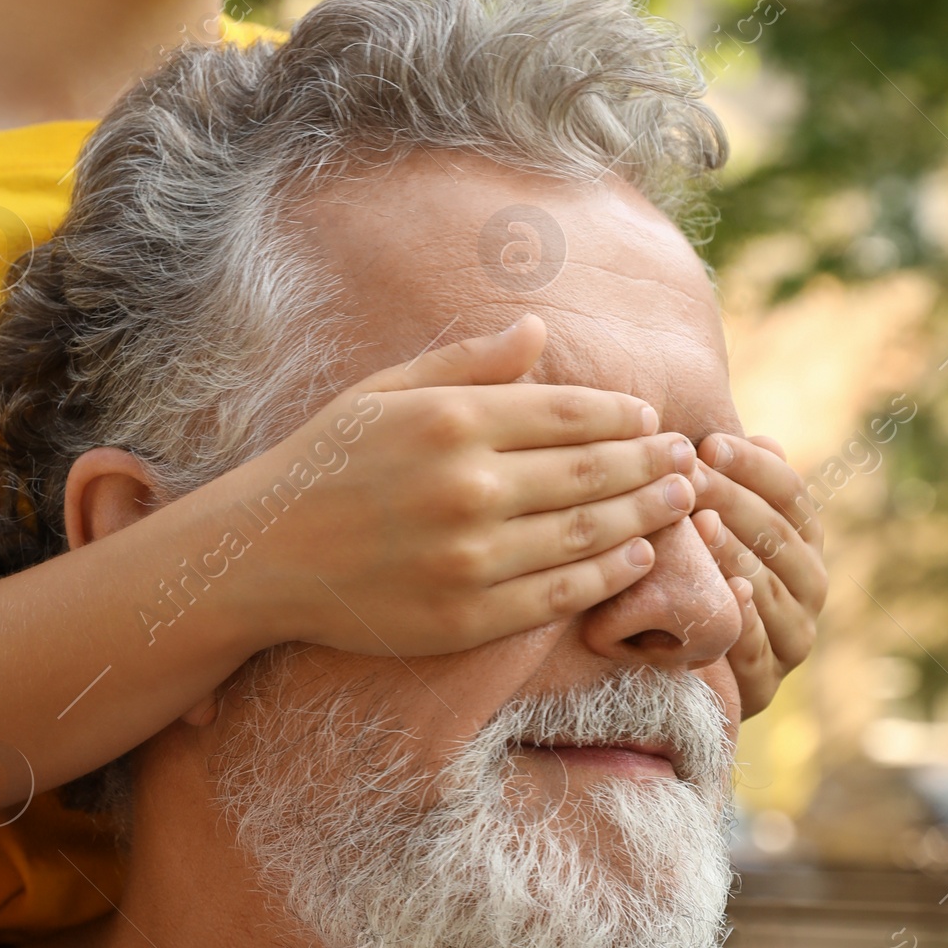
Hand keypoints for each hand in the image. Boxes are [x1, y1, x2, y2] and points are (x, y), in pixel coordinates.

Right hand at [231, 314, 699, 658]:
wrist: (262, 555)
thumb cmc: (325, 463)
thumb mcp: (386, 392)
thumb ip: (467, 363)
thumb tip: (538, 330)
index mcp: (452, 421)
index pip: (569, 413)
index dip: (623, 417)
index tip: (651, 420)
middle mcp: (467, 487)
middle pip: (591, 472)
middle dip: (650, 464)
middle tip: (686, 460)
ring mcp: (468, 558)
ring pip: (586, 534)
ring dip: (645, 516)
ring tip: (679, 502)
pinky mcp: (464, 617)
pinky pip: (558, 595)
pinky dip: (608, 573)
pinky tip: (638, 556)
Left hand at [691, 432, 825, 718]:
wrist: (693, 671)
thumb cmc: (704, 581)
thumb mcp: (723, 531)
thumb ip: (740, 489)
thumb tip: (765, 440)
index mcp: (806, 545)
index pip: (791, 495)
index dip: (752, 467)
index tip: (708, 444)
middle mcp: (811, 587)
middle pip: (777, 536)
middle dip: (731, 501)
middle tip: (689, 476)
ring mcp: (793, 636)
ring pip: (769, 587)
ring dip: (733, 553)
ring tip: (698, 523)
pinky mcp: (766, 682)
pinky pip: (757, 648)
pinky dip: (743, 620)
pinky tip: (725, 593)